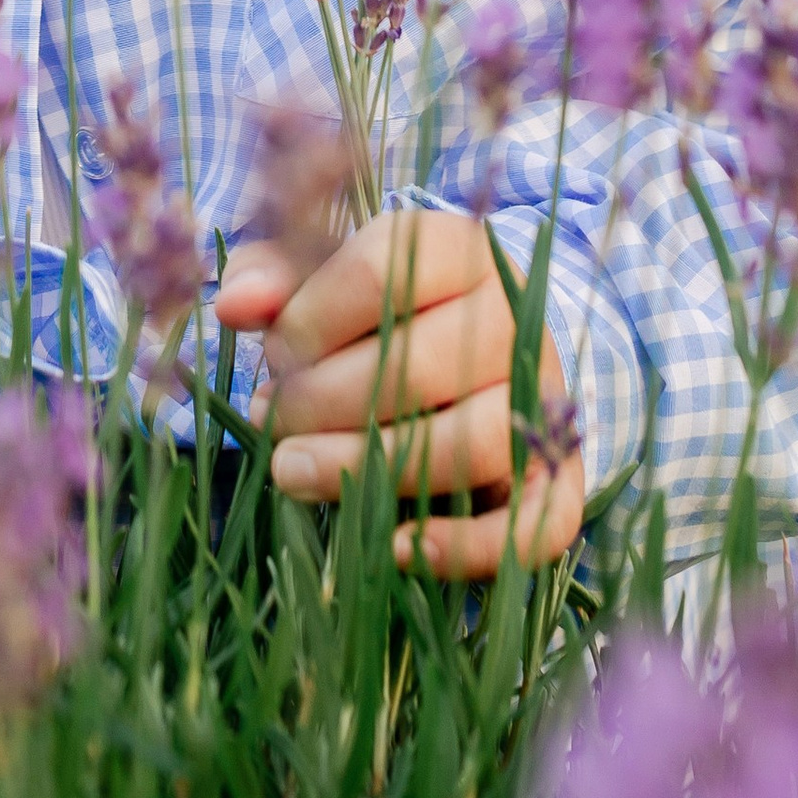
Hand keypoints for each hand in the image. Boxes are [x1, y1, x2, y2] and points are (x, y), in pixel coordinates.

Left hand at [213, 207, 583, 579]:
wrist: (480, 352)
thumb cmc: (379, 314)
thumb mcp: (324, 276)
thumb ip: (273, 280)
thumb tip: (235, 305)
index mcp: (459, 249)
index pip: (383, 272)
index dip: (309, 321)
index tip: (271, 354)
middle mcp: (514, 317)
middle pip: (421, 367)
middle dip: (321, 403)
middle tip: (269, 421)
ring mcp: (545, 399)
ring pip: (476, 441)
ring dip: (374, 467)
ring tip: (292, 472)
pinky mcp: (561, 479)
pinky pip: (536, 523)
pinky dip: (467, 544)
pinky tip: (396, 548)